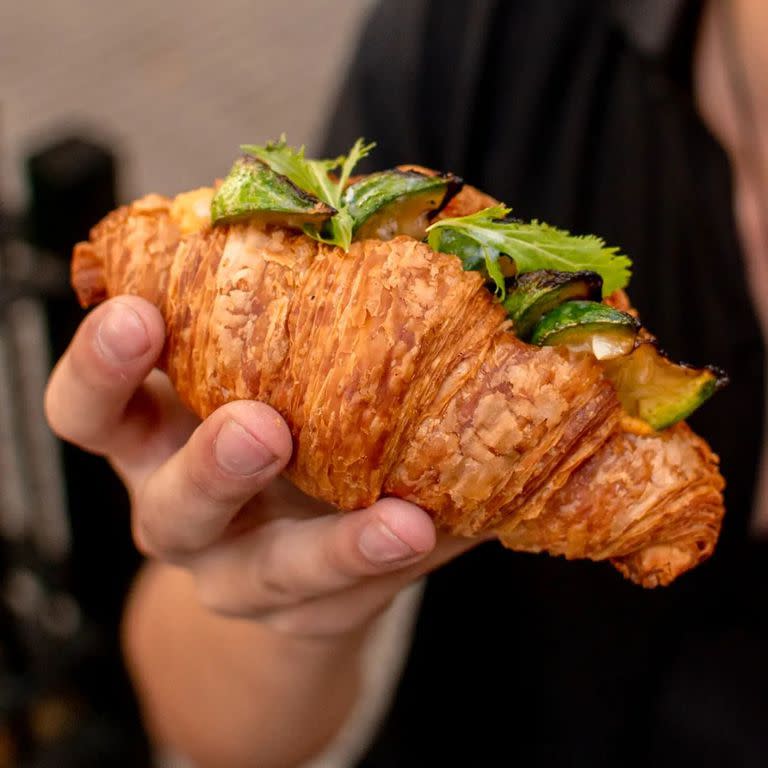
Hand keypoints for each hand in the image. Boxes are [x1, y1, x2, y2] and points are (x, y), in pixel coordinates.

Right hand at [45, 296, 478, 637]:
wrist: (283, 558)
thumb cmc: (267, 434)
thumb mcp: (251, 378)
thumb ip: (279, 325)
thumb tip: (379, 228)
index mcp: (154, 437)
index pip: (92, 407)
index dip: (101, 367)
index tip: (136, 312)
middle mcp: (182, 510)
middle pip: (169, 502)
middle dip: (211, 467)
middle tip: (258, 427)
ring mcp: (242, 572)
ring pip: (265, 573)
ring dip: (332, 546)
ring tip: (400, 523)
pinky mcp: (303, 610)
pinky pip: (346, 597)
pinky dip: (397, 562)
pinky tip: (441, 529)